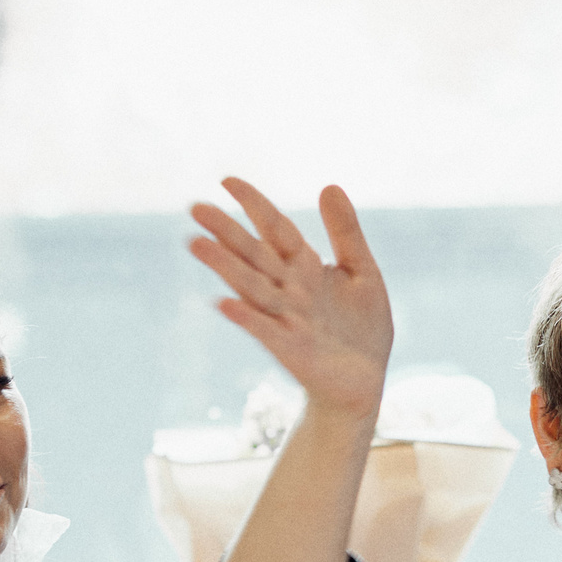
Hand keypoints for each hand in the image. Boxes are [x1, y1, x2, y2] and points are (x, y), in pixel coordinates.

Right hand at [189, 179, 392, 418]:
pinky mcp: (291, 350)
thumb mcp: (363, 271)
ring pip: (252, 286)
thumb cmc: (362, 328)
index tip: (226, 180)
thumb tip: (328, 185)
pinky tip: (224, 303)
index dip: (254, 205)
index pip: (276, 228)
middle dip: (227, 231)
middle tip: (195, 207)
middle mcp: (289, 289)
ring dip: (225, 266)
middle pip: (254, 254)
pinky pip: (265, 330)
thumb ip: (346, 232)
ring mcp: (287, 318)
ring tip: (196, 244)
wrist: (366, 381)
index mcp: (305, 266)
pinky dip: (247, 317)